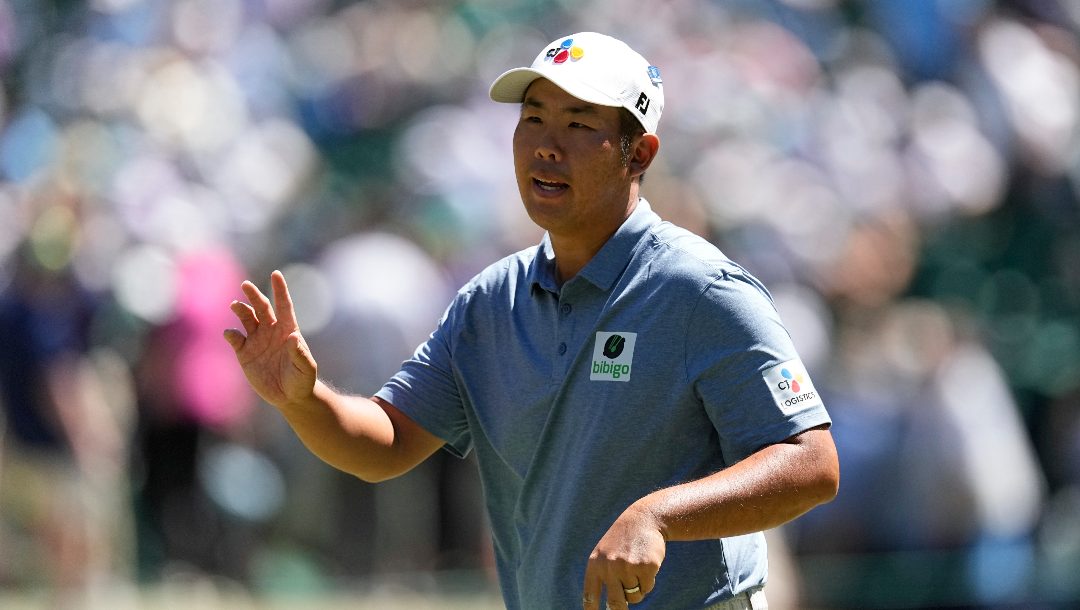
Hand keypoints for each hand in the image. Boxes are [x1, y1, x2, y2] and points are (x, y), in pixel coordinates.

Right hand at [223, 270, 317, 408]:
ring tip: (236, 306)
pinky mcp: (244, 353)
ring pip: (246, 318)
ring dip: (241, 310)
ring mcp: (256, 340)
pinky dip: (231, 334)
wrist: (289, 396)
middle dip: (254, 295)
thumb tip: (293, 337)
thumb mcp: (306, 369)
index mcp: (287, 330)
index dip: (280, 289)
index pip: (284, 305)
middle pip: (261, 307)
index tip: (276, 274)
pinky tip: (231, 334)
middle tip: (246, 285)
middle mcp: (271, 331)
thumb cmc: (302, 380)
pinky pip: (235, 338)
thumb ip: (300, 354)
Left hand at [583, 503, 665, 608]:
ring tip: (637, 569)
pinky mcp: (646, 567)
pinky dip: (648, 580)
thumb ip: (602, 574)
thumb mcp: (605, 552)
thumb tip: (607, 606)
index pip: (591, 595)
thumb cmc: (623, 540)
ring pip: (634, 596)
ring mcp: (628, 567)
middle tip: (621, 609)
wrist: (643, 519)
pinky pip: (647, 587)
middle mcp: (610, 566)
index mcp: (595, 564)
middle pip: (615, 603)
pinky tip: (646, 563)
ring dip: (637, 588)